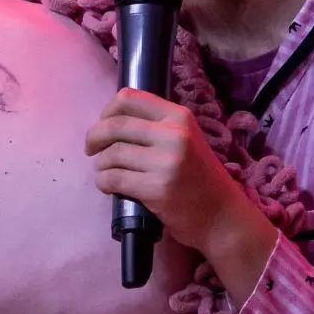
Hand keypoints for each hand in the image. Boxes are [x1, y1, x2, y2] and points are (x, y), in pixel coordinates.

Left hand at [84, 90, 277, 303]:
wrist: (222, 215)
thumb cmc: (199, 177)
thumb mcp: (186, 139)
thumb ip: (156, 126)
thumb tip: (111, 119)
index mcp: (179, 116)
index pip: (129, 98)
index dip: (107, 111)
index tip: (103, 125)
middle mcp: (173, 135)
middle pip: (115, 126)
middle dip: (94, 138)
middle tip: (91, 149)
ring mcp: (165, 163)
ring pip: (111, 154)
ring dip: (100, 164)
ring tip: (105, 171)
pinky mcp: (156, 189)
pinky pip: (113, 179)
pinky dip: (103, 182)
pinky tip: (108, 186)